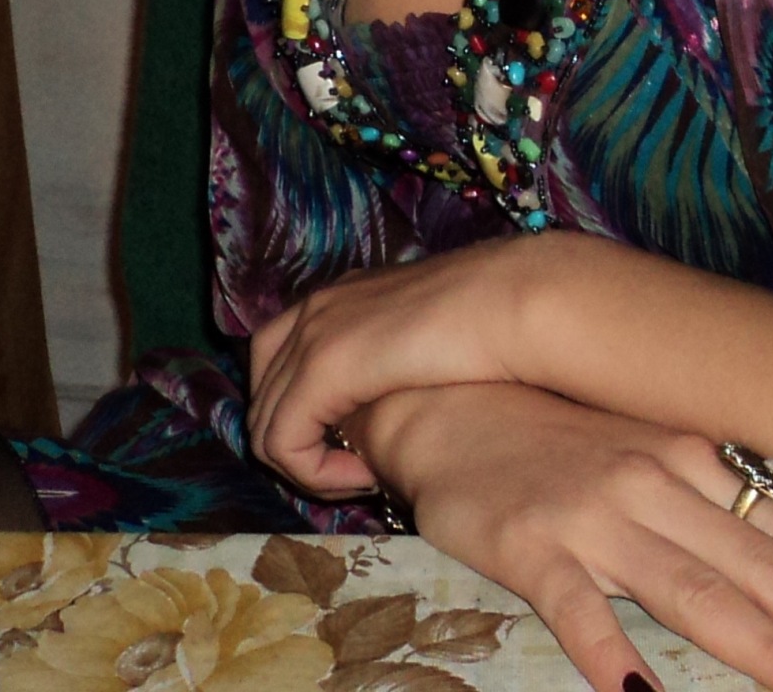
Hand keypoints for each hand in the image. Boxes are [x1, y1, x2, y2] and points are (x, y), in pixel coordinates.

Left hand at [247, 238, 523, 495]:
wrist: (511, 302)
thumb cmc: (490, 323)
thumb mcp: (423, 339)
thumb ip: (391, 359)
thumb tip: (384, 401)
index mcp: (340, 295)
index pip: (277, 359)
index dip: (305, 414)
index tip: (359, 443)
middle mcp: (316, 307)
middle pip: (262, 394)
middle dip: (299, 444)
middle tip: (353, 470)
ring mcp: (313, 333)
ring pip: (265, 426)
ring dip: (308, 467)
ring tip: (364, 477)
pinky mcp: (322, 367)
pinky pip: (282, 444)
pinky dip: (315, 475)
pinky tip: (365, 477)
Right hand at [355, 381, 772, 691]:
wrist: (447, 399)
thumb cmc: (558, 433)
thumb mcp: (648, 454)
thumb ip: (716, 499)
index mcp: (695, 460)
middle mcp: (660, 480)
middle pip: (765, 568)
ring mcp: (597, 514)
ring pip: (695, 589)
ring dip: (764, 644)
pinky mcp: (532, 545)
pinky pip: (577, 610)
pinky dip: (611, 654)